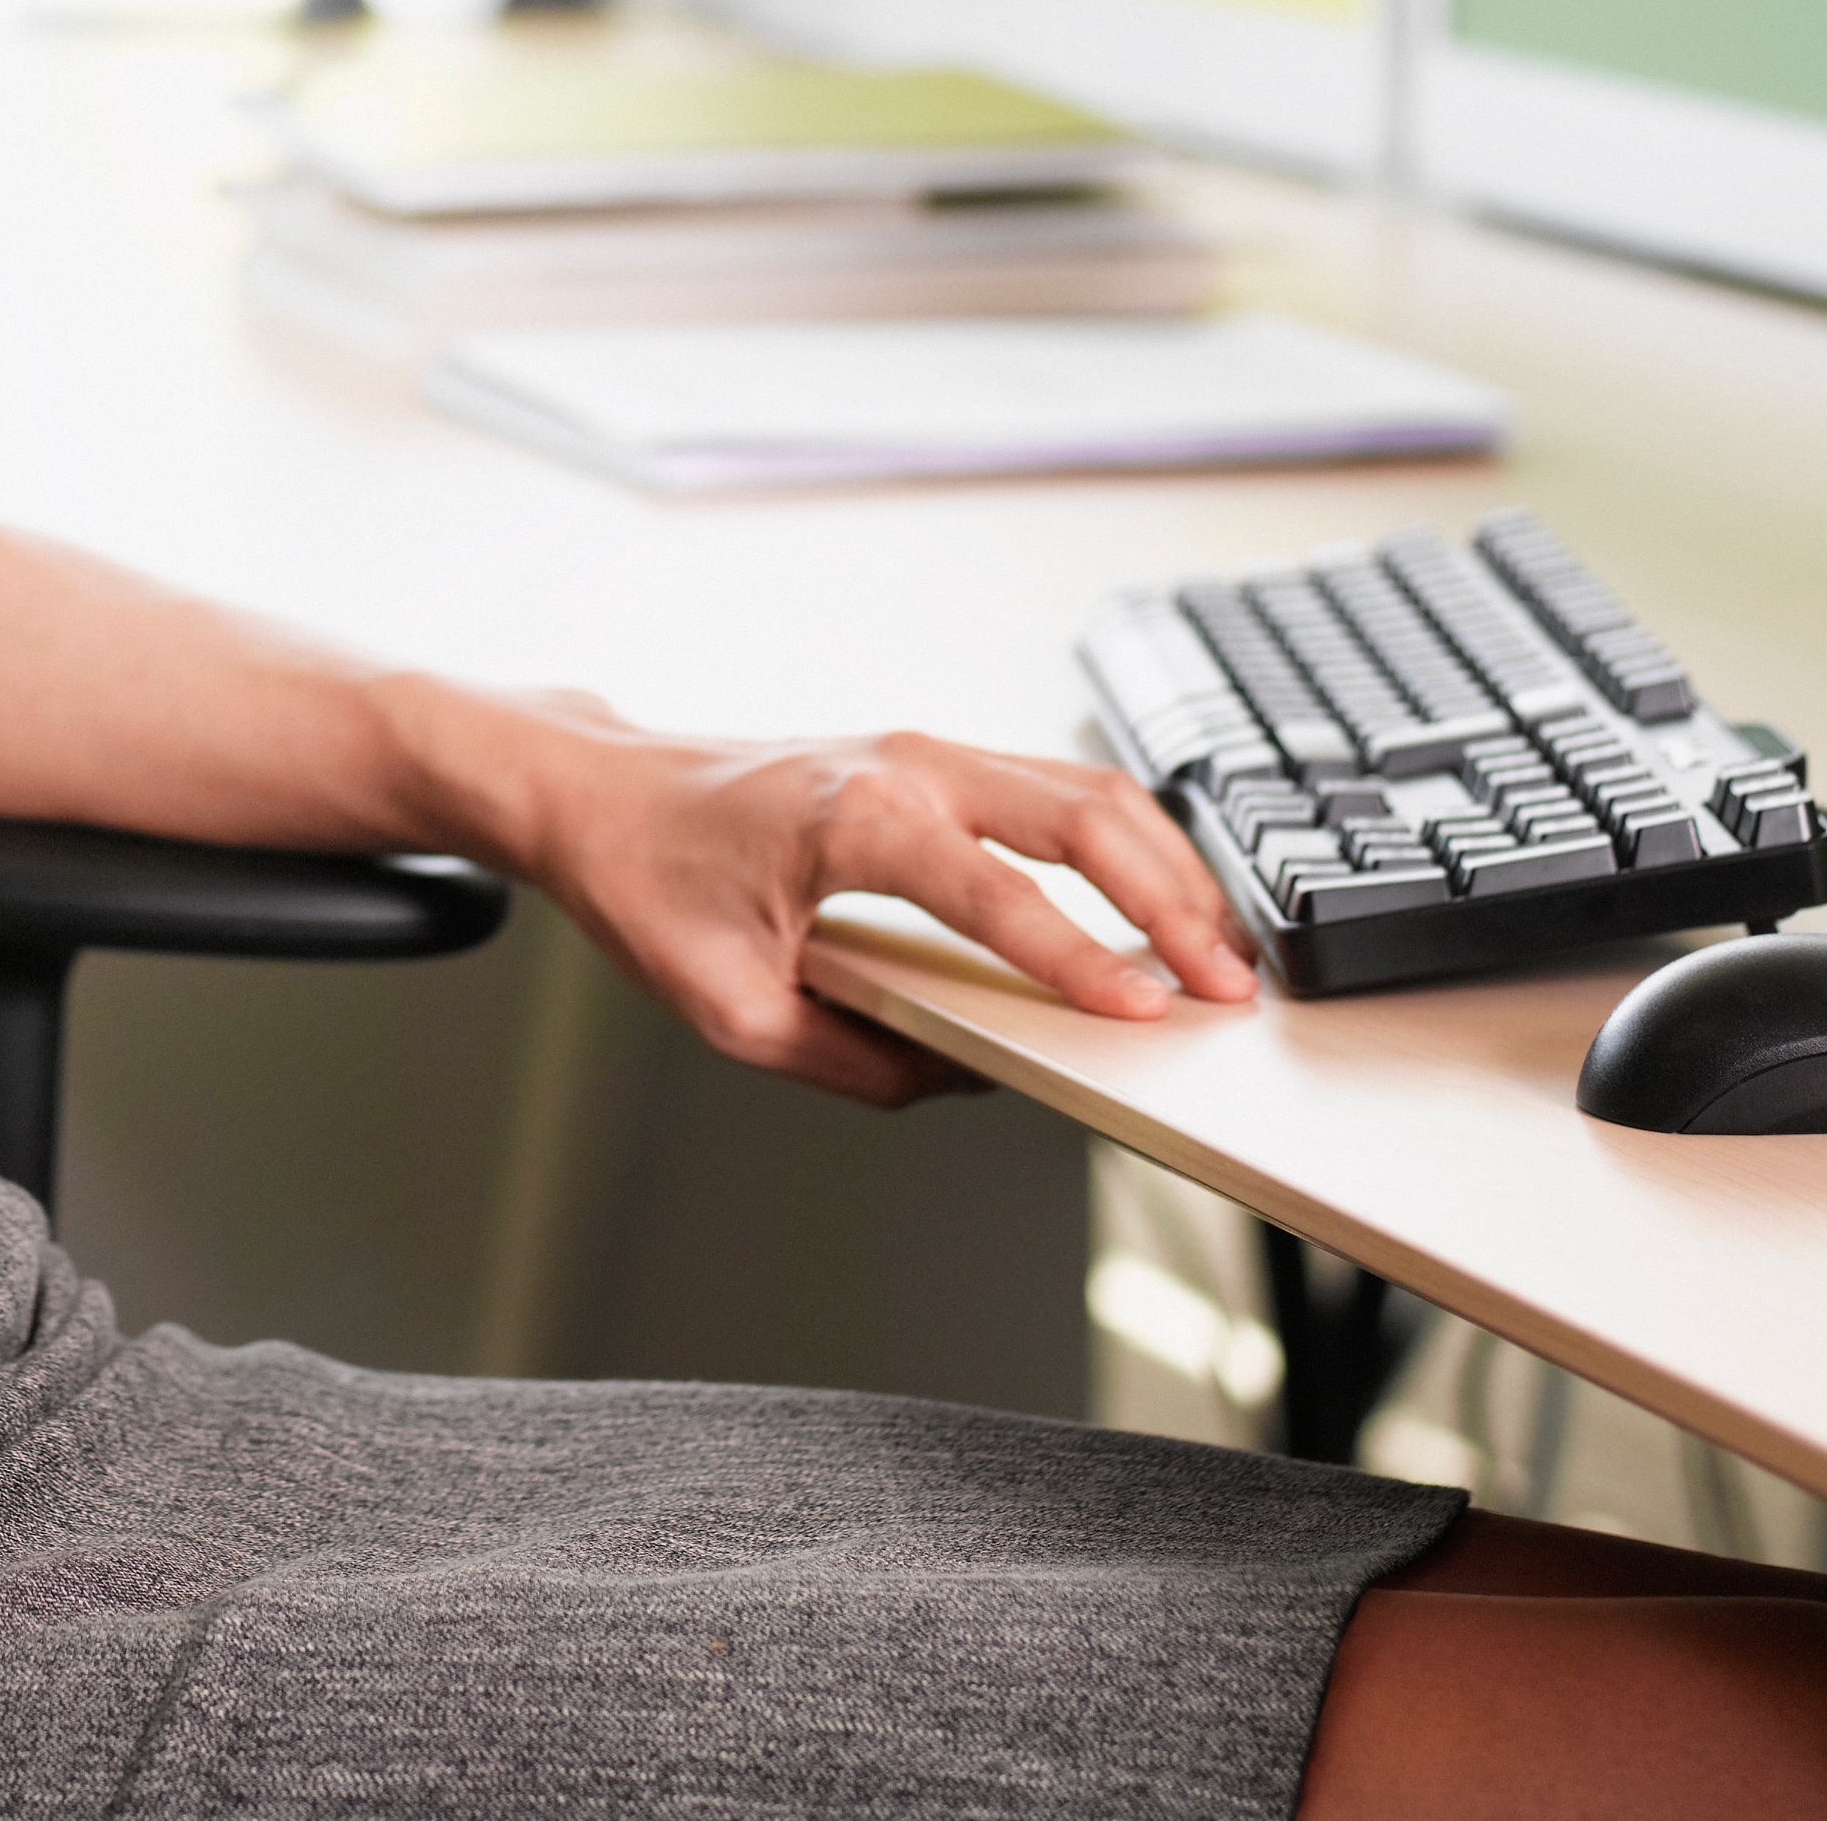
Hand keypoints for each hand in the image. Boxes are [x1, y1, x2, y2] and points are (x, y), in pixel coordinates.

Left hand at [486, 707, 1259, 1108]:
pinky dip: (1126, 842)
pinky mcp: (931, 758)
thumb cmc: (649, 884)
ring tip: (1220, 950)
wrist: (600, 791)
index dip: (1083, 962)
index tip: (1149, 1014)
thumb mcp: (732, 1011)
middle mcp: (905, 763)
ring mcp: (924, 749)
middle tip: (1226, 988)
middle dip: (1170, 902)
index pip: (1002, 896)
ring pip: (1087, 788)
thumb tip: (967, 1078)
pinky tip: (1158, 900)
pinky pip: (1056, 788)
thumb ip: (858, 1060)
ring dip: (1165, 865)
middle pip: (1084, 816)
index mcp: (855, 817)